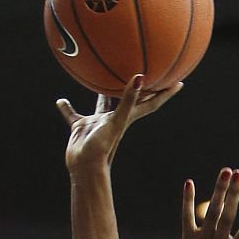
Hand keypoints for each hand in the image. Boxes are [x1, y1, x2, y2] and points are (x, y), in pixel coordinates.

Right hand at [58, 76, 181, 175]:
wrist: (84, 168)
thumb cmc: (103, 148)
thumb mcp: (117, 121)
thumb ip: (127, 100)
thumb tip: (140, 77)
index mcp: (127, 117)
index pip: (151, 102)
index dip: (165, 92)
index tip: (178, 81)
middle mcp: (114, 118)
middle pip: (130, 98)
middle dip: (139, 86)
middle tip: (145, 70)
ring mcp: (98, 123)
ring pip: (101, 103)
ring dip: (103, 92)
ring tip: (103, 76)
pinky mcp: (81, 128)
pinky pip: (73, 115)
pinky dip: (67, 108)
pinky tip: (61, 101)